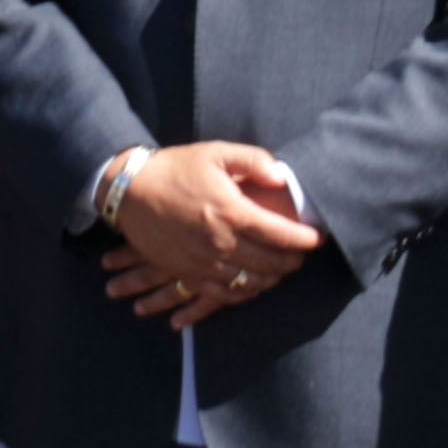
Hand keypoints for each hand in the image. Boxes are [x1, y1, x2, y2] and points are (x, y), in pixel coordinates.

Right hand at [98, 140, 322, 323]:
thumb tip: (282, 178)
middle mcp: (219, 241)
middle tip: (301, 256)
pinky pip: (223, 294)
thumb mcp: (215, 153)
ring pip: (249, 282)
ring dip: (271, 279)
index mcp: (230, 211)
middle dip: (292, 261)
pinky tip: (252, 285)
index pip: (280, 234)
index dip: (304, 240)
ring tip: (280, 270)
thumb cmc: (176, 168)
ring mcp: (202, 262)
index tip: (317, 239)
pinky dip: (243, 294)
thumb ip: (253, 162)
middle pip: (269, 262)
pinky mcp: (187, 273)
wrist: (130, 191)